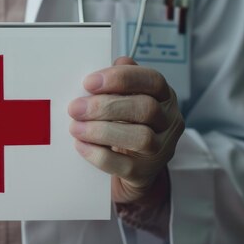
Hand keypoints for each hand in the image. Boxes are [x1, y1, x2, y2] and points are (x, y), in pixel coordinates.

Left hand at [68, 57, 184, 205]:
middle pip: (145, 108)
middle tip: (75, 108)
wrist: (134, 165)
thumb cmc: (126, 122)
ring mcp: (161, 148)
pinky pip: (124, 165)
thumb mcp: (124, 97)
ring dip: (101, 131)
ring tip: (75, 127)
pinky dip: (98, 155)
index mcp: (164, 95)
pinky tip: (80, 145)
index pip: (152, 80)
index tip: (89, 82)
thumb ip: (116, 82)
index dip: (120, 79)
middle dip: (105, 106)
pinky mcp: (146, 172)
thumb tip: (98, 72)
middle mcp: (169, 121)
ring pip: (140, 138)